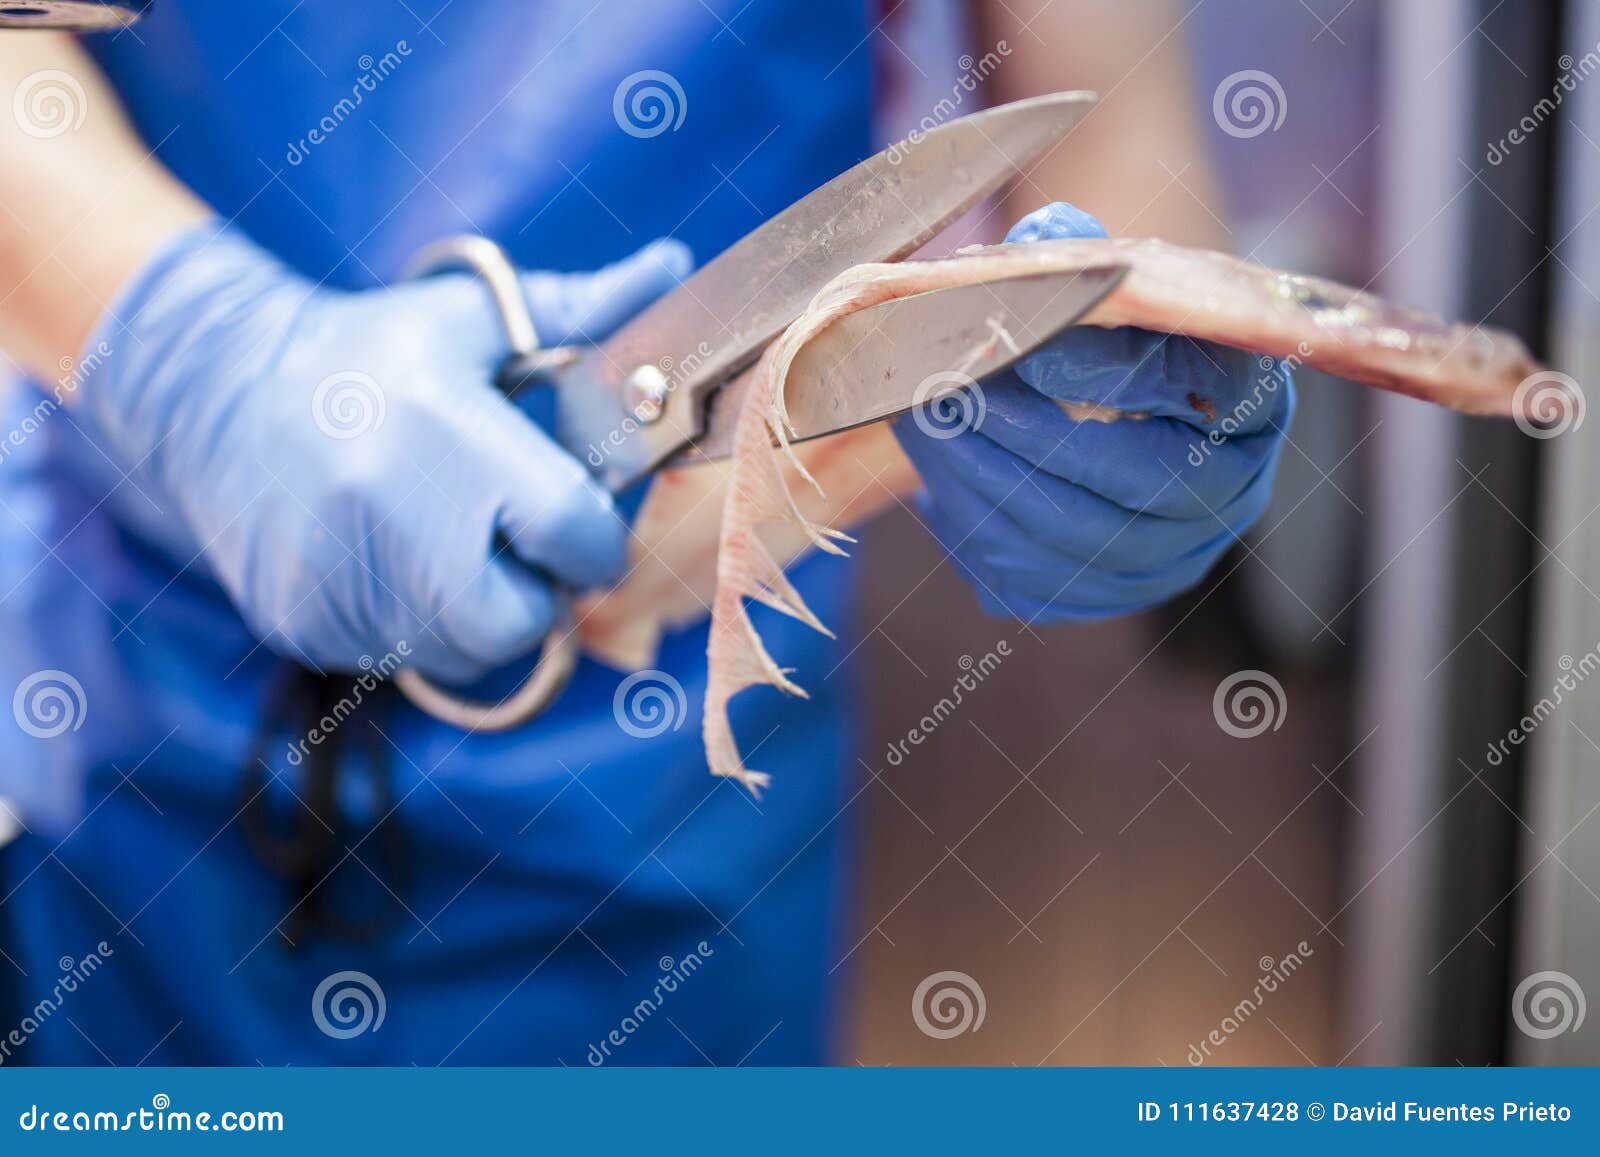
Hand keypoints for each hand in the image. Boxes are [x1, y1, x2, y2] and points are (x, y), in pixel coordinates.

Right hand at [81, 223, 688, 682]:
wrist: (216, 388)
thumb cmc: (374, 351)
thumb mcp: (476, 317)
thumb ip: (584, 310)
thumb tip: (676, 266)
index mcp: (444, 428)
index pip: (569, 529)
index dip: (596, 540)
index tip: (584, 526)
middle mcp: (385, 509)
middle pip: (517, 619)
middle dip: (539, 594)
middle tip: (519, 548)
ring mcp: (334, 573)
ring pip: (462, 653)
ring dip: (481, 616)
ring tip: (454, 548)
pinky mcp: (301, 619)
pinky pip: (396, 658)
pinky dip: (416, 626)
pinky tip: (396, 562)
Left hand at [891, 202, 1293, 622]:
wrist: (1109, 400)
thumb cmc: (1116, 329)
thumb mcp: (1117, 283)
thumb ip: (1085, 260)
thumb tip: (1044, 246)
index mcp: (1252, 405)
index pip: (1198, 391)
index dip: (1111, 375)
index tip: (1028, 351)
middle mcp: (1229, 496)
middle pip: (1129, 484)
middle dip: (1022, 435)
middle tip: (948, 390)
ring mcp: (1172, 560)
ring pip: (1070, 544)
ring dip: (980, 482)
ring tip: (925, 424)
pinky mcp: (1106, 593)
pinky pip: (1032, 583)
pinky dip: (974, 531)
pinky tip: (938, 478)